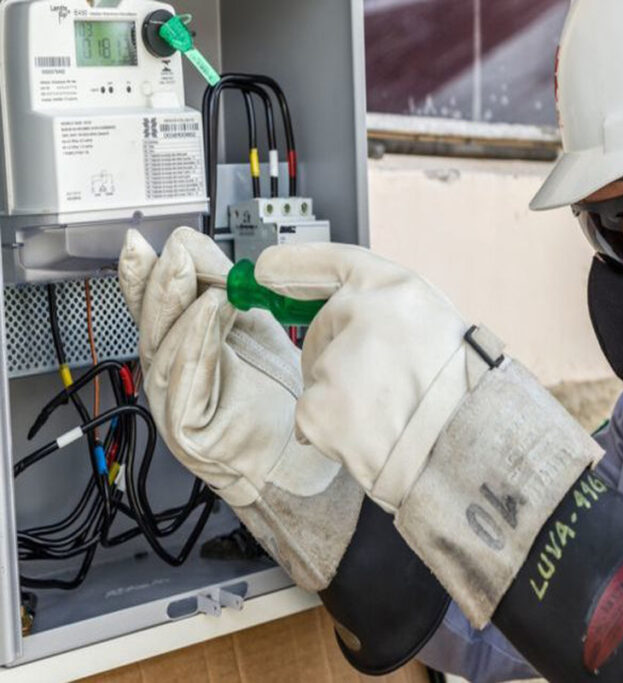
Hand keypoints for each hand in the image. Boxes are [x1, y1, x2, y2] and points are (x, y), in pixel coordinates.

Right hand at [118, 228, 361, 589]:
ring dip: (176, 309)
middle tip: (172, 250)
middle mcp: (176, 378)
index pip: (157, 308)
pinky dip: (195, 345)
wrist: (309, 465)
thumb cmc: (283, 406)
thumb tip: (200, 249)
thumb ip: (231, 293)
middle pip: (151, 327)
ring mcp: (178, 409)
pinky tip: (211, 316)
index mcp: (187, 351)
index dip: (144, 275)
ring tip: (191, 275)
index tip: (142, 241)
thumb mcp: (256, 332)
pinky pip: (185, 385)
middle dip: (157, 284)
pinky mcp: (189, 436)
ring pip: (162, 353)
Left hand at [252, 242, 494, 511]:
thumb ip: (386, 316)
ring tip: (390, 412)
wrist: (468, 448)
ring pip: (319, 377)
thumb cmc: (459, 394)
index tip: (267, 270)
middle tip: (380, 382)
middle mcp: (362, 313)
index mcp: (396, 287)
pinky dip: (334, 431)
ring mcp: (336, 361)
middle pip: (321, 327)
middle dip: (335, 353)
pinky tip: (373, 435)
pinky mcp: (318, 407)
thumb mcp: (434, 326)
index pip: (331, 262)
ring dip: (342, 397)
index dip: (294, 265)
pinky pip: (312, 417)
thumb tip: (337, 318)